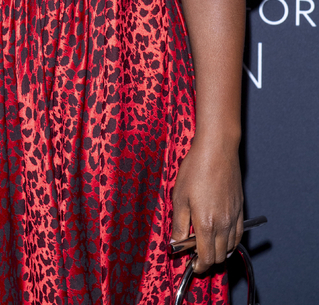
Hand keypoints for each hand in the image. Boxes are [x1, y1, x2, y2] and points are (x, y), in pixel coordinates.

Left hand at [171, 136, 243, 273]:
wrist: (217, 150)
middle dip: (208, 261)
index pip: (207, 258)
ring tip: (206, 245)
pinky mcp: (240, 209)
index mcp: (206, 224)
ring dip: (220, 252)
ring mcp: (234, 217)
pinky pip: (238, 234)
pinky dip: (230, 241)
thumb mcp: (179, 197)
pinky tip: (221, 235)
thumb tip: (176, 242)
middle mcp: (224, 224)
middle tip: (196, 255)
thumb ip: (178, 224)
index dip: (199, 266)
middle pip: (220, 256)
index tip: (191, 265)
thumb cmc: (196, 169)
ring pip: (231, 247)